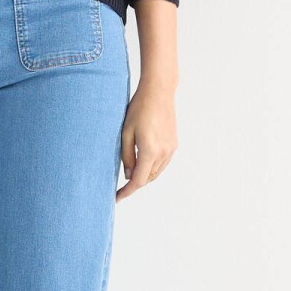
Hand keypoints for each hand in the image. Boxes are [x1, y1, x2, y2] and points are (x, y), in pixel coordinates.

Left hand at [117, 78, 176, 200]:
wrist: (159, 92)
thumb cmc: (139, 109)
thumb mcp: (125, 133)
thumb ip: (126, 156)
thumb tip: (129, 175)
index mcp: (150, 151)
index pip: (138, 181)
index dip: (127, 192)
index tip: (117, 198)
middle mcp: (163, 153)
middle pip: (147, 178)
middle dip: (134, 184)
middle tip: (120, 186)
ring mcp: (171, 149)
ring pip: (156, 172)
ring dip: (143, 176)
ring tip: (130, 174)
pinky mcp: (174, 144)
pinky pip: (162, 163)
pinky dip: (152, 167)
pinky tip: (142, 163)